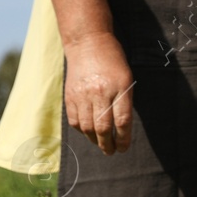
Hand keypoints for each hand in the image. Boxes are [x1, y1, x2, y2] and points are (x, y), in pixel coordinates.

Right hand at [63, 31, 134, 154]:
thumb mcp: (127, 78)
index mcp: (120, 88)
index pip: (122, 121)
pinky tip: (88, 132)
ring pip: (87, 127)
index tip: (124, 148)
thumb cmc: (113, 62)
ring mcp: (82, 95)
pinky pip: (74, 120)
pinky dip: (81, 130)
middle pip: (103, 127)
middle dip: (108, 144)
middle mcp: (100, 93)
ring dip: (95, 140)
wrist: (88, 44)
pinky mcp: (70, 96)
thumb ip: (125, 101)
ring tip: (101, 145)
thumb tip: (121, 127)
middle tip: (112, 152)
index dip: (124, 138)